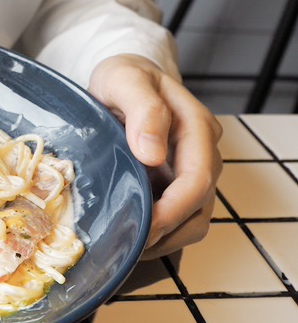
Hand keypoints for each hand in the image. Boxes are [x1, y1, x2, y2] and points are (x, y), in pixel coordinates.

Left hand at [88, 54, 222, 259]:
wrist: (123, 79)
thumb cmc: (123, 77)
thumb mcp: (124, 80)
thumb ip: (143, 109)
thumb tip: (152, 152)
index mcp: (196, 128)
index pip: (197, 180)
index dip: (172, 211)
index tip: (143, 227)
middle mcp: (201, 153)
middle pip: (197, 207)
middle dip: (165, 232)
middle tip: (126, 245)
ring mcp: (189, 170)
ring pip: (191, 220)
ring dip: (163, 239)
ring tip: (126, 245)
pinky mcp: (174, 183)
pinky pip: (176, 218)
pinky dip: (157, 233)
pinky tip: (128, 234)